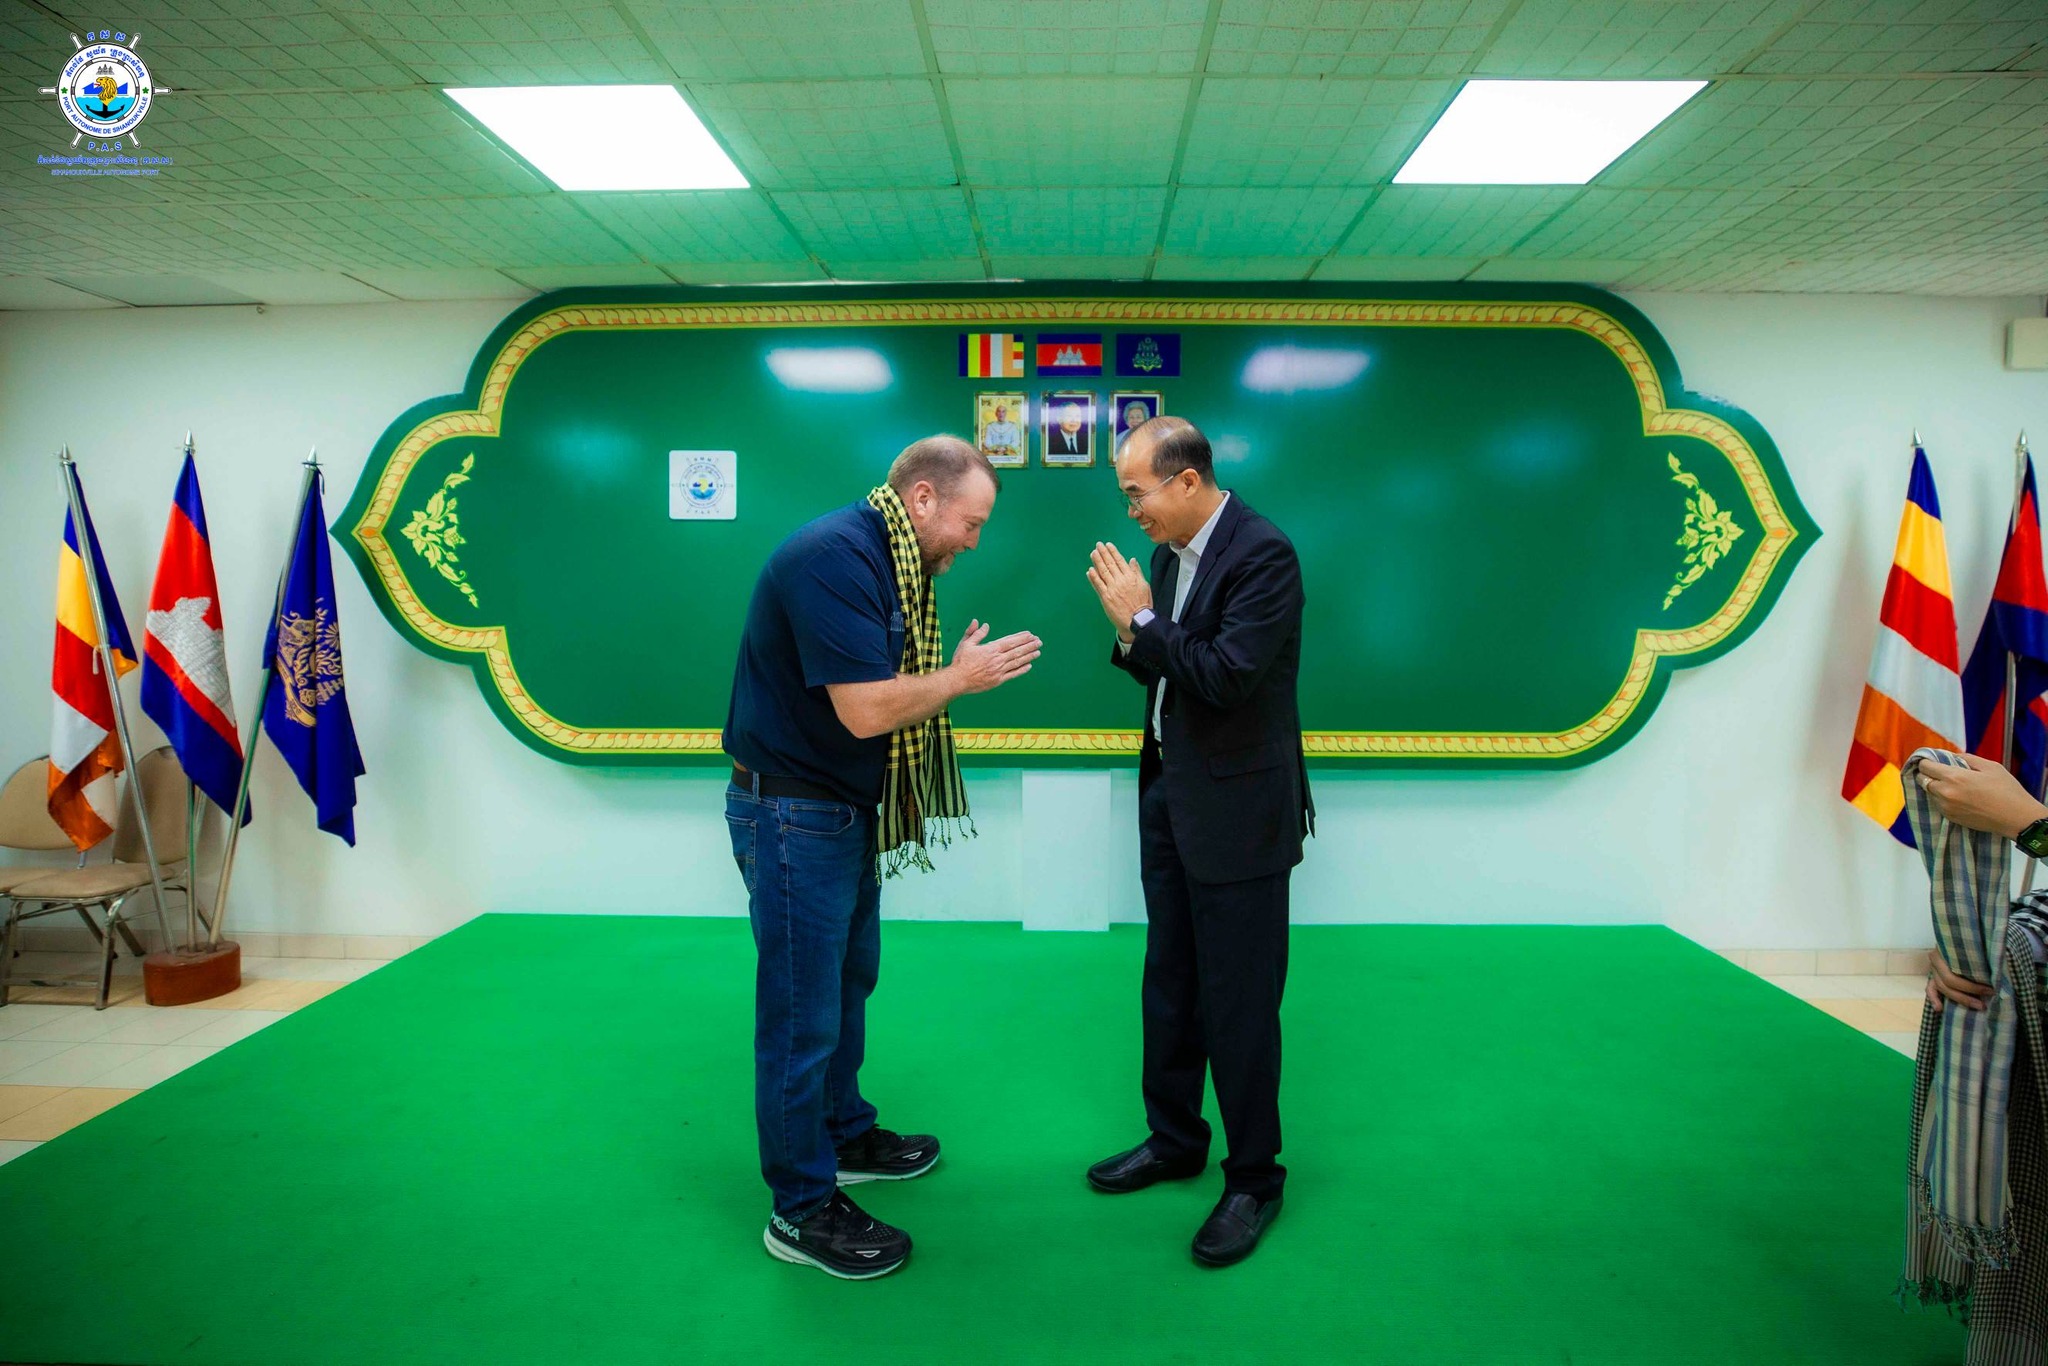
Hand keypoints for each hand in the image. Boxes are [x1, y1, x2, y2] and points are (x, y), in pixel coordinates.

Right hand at [948, 619, 1040, 695]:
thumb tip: (983, 623)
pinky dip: (1022, 670)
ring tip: (1038, 652)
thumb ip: (976, 633)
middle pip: (1017, 651)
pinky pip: (1013, 674)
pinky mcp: (998, 681)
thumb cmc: (960, 661)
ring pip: (1017, 662)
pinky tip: (1029, 665)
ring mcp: (999, 670)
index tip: (1030, 634)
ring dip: (1029, 656)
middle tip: (1039, 641)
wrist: (957, 680)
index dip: (1021, 638)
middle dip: (1029, 645)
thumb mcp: (966, 643)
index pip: (1010, 641)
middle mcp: (997, 659)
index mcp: (991, 649)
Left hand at [1086, 542, 1151, 639]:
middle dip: (1103, 553)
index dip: (1113, 552)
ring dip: (1097, 561)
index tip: (1108, 545)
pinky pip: (1098, 585)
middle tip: (1098, 545)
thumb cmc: (1143, 604)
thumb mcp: (1144, 585)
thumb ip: (1137, 572)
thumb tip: (1132, 560)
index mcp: (1131, 577)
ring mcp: (1112, 589)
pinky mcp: (1106, 597)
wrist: (1138, 620)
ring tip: (1093, 553)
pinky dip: (1093, 577)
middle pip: (1110, 564)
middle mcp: (1121, 581)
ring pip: (1103, 572)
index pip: (1120, 561)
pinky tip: (1090, 570)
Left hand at [1916, 752, 2047, 838]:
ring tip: (1950, 784)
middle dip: (1928, 774)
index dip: (1926, 761)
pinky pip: (1938, 805)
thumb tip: (1952, 756)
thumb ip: (1967, 758)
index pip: (1925, 767)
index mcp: (1954, 777)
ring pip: (1930, 793)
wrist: (2016, 818)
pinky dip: (1941, 799)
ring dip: (1935, 787)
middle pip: (1923, 780)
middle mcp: (1945, 793)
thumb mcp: (1990, 766)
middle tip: (1939, 771)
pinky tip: (1956, 796)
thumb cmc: (2006, 790)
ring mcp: (1946, 808)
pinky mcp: (1951, 818)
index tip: (1930, 760)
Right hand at [1926, 949, 1993, 1014]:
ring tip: (1977, 1006)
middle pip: (1948, 981)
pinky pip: (1930, 988)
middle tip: (1984, 1003)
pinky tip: (1939, 1008)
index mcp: (1947, 949)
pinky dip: (1934, 998)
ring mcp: (1934, 967)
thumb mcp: (1980, 946)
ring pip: (1941, 986)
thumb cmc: (1976, 943)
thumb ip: (1985, 956)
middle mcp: (1937, 958)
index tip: (1992, 989)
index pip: (1956, 972)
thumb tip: (1998, 973)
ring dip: (1958, 998)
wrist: (1965, 936)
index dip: (1973, 985)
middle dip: (1967, 995)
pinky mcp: (1934, 975)